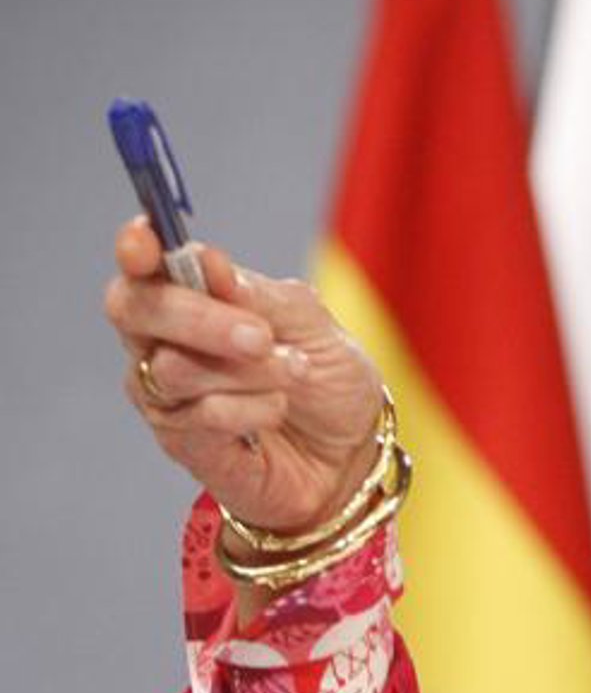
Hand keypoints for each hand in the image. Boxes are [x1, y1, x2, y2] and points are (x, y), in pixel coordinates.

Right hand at [105, 217, 385, 534]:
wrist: (352, 451)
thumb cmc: (328, 379)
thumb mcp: (315, 325)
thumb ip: (261, 295)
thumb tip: (208, 262)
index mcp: (194, 297)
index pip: (143, 267)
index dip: (136, 249)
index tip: (146, 241)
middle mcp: (163, 341)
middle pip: (136, 310)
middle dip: (200, 318)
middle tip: (262, 336)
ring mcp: (165, 393)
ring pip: (174, 367)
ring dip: (248, 370)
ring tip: (297, 373)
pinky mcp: (181, 441)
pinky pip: (199, 416)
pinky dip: (250, 409)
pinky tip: (277, 409)